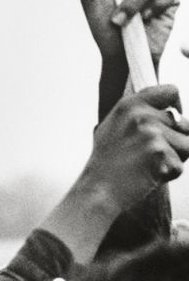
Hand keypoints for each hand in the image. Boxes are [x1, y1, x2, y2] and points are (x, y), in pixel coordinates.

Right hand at [84, 85, 188, 212]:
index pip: (171, 91)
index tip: (177, 118)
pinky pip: (180, 166)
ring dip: (175, 158)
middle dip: (176, 141)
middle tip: (153, 154)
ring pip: (187, 145)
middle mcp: (143, 115)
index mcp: (130, 103)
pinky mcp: (162, 156)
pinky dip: (169, 174)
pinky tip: (148, 175)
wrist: (99, 188)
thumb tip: (173, 113)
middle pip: (185, 125)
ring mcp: (153, 135)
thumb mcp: (115, 124)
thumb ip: (140, 114)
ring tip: (150, 164)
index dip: (178, 106)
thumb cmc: (108, 161)